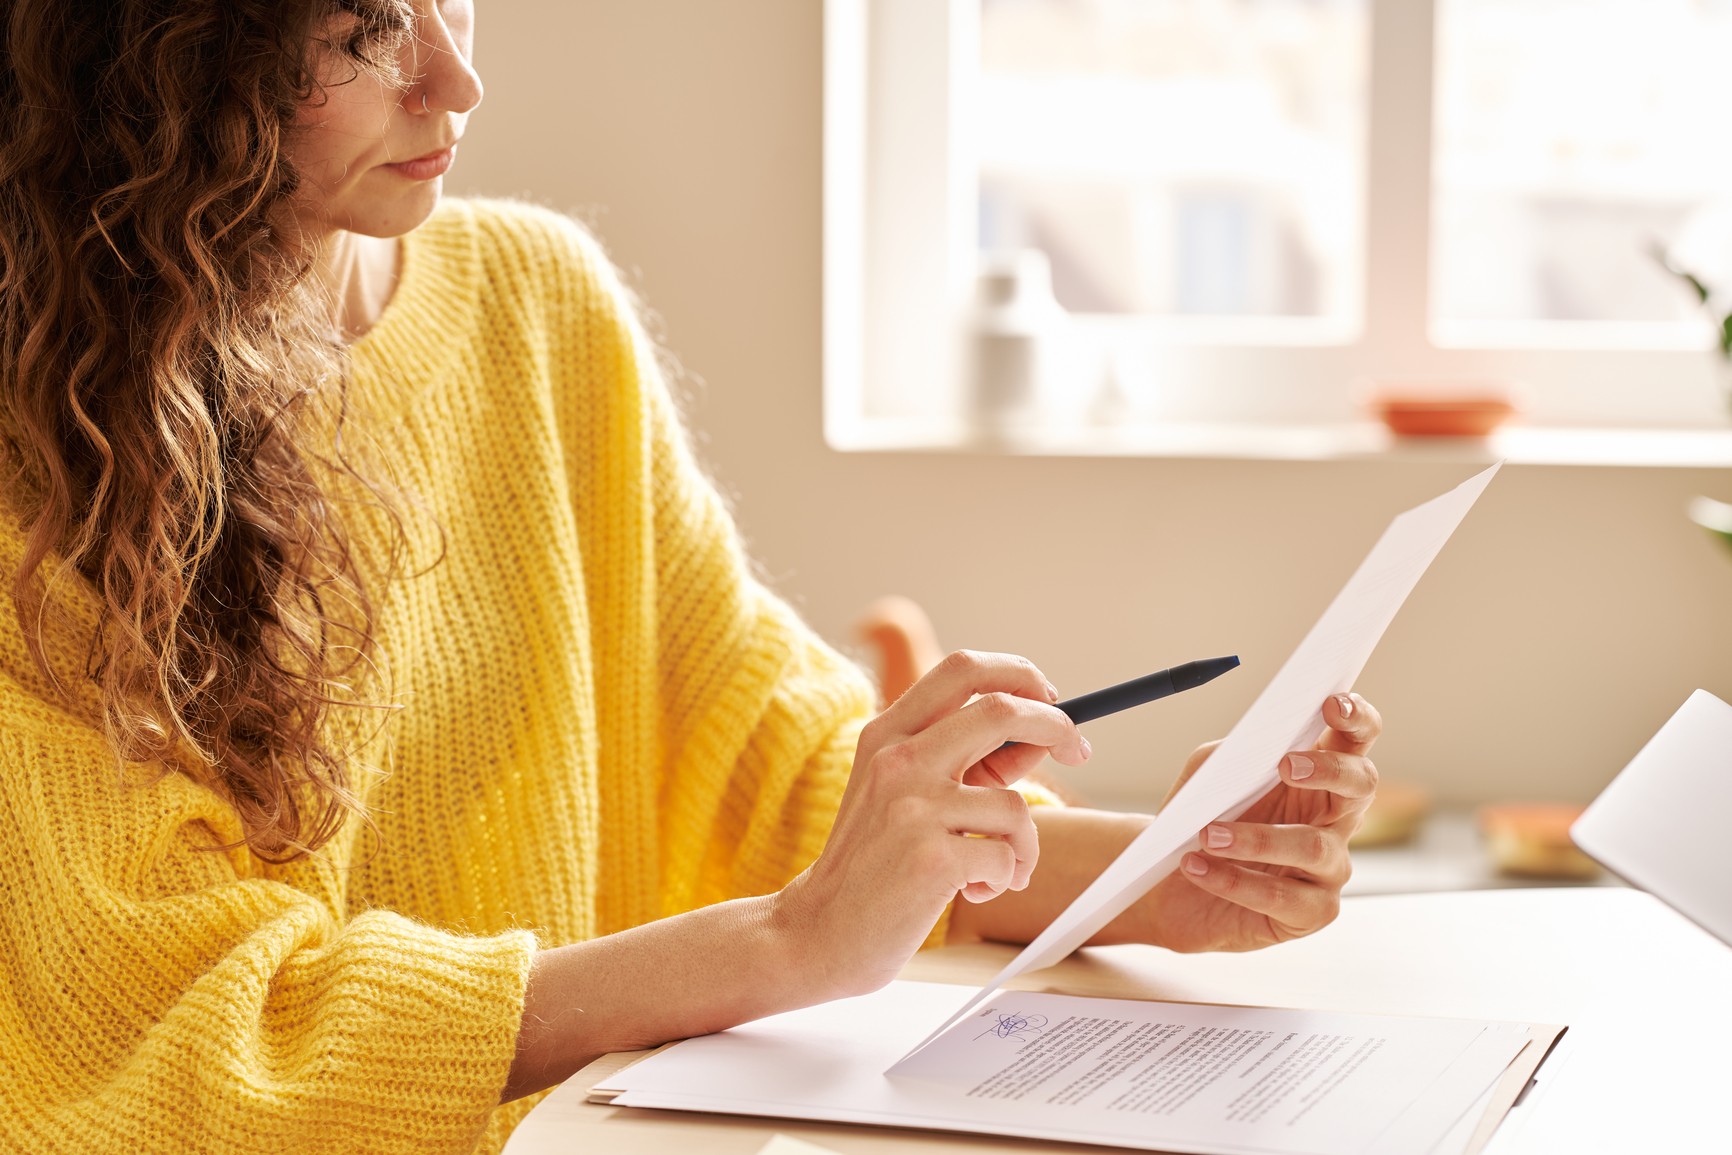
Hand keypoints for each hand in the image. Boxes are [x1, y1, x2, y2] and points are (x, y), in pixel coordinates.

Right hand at [775, 650, 1090, 998]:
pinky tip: (972, 892)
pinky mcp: (931, 858)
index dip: (1019, 674)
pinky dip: (1005, 878)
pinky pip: (1007, 857)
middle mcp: (897, 760)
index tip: (1050, 697)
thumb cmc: (872, 863)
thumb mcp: (902, 793)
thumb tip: (1038, 737)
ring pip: (1015, 803)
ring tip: (999, 869)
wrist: (820, 931)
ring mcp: (912, 807)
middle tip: (1079, 751)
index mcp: (887, 734)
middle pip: (1002, 710)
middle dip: (1057, 726)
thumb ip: (962, 760)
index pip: (962, 669)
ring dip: (1025, 844)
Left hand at [1135, 692, 1380, 952]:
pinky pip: (1282, 898)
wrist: (1171, 888)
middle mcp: (1337, 820)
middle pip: (1361, 784)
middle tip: (1286, 765)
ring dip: (1257, 838)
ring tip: (1209, 834)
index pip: (1355, 738)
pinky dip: (1233, 880)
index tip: (1331, 703)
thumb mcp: (1209, 775)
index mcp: (1319, 777)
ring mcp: (1330, 869)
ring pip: (1313, 847)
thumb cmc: (1201, 821)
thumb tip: (1257, 744)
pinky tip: (1197, 867)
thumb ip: (1236, 753)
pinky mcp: (1312, 913)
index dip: (1355, 717)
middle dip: (1330, 769)